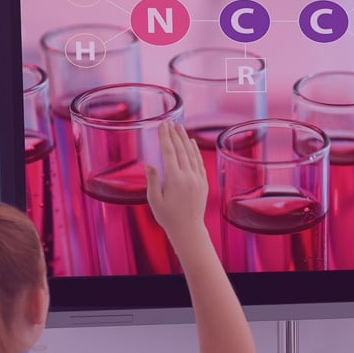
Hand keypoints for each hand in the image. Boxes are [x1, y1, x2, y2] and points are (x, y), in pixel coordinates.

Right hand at [145, 122, 208, 242]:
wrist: (188, 230)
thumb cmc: (168, 217)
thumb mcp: (154, 200)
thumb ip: (152, 180)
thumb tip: (149, 163)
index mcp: (174, 179)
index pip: (169, 152)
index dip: (165, 137)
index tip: (163, 126)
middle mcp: (188, 176)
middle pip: (181, 150)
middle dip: (175, 135)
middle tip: (170, 122)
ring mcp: (198, 179)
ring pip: (191, 154)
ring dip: (185, 140)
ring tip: (180, 128)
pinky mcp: (203, 183)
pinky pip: (199, 163)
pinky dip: (195, 151)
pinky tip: (192, 144)